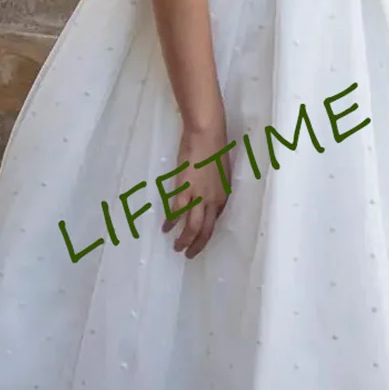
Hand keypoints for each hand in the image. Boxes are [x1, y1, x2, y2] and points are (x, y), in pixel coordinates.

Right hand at [162, 121, 235, 259]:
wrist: (207, 134)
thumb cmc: (215, 148)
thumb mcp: (220, 173)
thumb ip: (215, 188)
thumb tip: (209, 196)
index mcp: (223, 196)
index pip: (215, 222)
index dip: (206, 233)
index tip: (198, 238)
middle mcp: (213, 201)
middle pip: (206, 230)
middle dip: (197, 245)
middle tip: (189, 254)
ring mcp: (199, 196)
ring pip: (192, 227)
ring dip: (184, 240)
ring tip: (177, 247)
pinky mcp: (185, 189)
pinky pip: (177, 212)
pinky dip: (170, 221)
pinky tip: (166, 227)